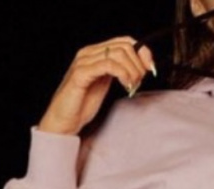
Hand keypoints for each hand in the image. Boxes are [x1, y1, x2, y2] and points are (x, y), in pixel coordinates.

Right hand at [37, 37, 156, 136]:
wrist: (63, 121)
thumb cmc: (81, 105)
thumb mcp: (104, 83)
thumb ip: (117, 71)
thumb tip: (140, 67)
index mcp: (94, 53)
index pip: (124, 41)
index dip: (142, 52)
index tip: (150, 68)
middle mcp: (88, 53)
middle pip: (123, 45)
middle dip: (138, 63)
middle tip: (139, 81)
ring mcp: (83, 62)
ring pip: (118, 53)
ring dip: (132, 70)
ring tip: (132, 85)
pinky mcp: (80, 74)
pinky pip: (107, 65)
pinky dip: (122, 73)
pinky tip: (125, 85)